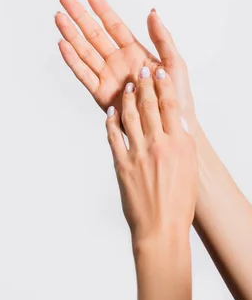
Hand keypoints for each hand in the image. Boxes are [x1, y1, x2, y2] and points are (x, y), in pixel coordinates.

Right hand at [55, 0, 194, 122]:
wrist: (169, 125)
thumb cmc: (175, 97)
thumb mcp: (174, 63)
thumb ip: (163, 38)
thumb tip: (152, 12)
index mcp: (134, 51)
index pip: (114, 24)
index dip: (101, 8)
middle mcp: (117, 61)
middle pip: (93, 33)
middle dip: (78, 14)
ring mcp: (107, 76)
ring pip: (85, 50)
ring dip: (71, 33)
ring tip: (58, 17)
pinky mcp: (100, 93)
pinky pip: (83, 74)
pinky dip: (72, 60)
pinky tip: (63, 45)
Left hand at [105, 66, 197, 246]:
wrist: (160, 228)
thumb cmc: (178, 203)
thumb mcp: (188, 169)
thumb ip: (180, 144)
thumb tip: (175, 124)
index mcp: (179, 144)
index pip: (171, 106)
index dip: (163, 86)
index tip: (159, 73)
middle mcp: (159, 145)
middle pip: (149, 106)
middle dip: (144, 84)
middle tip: (141, 71)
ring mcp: (138, 153)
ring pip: (130, 116)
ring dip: (127, 98)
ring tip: (127, 87)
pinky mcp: (121, 164)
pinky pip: (113, 136)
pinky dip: (111, 122)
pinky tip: (110, 113)